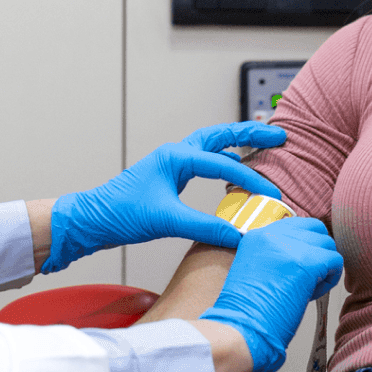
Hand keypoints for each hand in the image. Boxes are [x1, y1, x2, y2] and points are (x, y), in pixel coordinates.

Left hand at [43, 122, 287, 272]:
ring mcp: (172, 163)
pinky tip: (233, 173)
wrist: (92, 220)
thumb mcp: (167, 221)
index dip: (251, 179)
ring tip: (263, 145)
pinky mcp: (170, 176)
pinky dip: (224, 161)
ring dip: (238, 143)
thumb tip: (239, 236)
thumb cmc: (120, 214)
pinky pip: (205, 161)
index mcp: (177, 157)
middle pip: (221, 136)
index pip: (224, 164)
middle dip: (251, 135)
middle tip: (279, 136)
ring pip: (213, 145)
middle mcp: (176, 154)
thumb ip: (206, 227)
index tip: (271, 193)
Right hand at [199, 217, 342, 371]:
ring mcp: (290, 247)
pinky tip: (313, 293)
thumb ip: (275, 255)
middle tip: (308, 276)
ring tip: (308, 288)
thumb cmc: (246, 312)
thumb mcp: (253, 269)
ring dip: (324, 266)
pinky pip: (335, 261)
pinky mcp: (306, 263)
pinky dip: (331, 279)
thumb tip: (304, 254)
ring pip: (328, 244)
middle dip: (318, 251)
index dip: (305, 244)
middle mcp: (273, 234)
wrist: (240, 328)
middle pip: (315, 229)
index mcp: (258, 235)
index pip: (296, 223)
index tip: (301, 265)